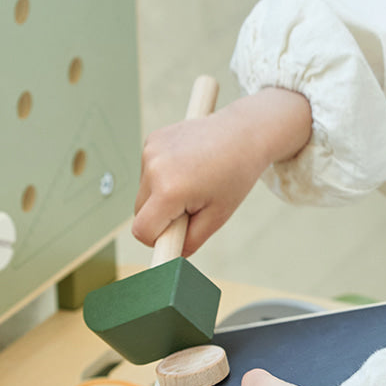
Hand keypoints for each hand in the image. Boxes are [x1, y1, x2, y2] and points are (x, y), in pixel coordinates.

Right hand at [132, 88, 311, 255]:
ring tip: (195, 182)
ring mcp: (150, 151)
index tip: (172, 240)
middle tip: (194, 207)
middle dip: (161, 217)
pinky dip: (163, 176)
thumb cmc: (236, 174)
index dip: (157, 240)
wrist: (245, 131)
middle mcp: (154, 168)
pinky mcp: (152, 140)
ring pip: (144, 192)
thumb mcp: (218, 216)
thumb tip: (170, 254)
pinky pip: (148, 172)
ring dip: (162, 195)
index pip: (143, 231)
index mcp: (170, 190)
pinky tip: (188, 166)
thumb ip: (190, 241)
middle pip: (140, 212)